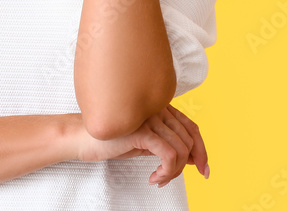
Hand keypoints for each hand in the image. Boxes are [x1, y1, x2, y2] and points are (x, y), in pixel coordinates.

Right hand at [73, 105, 209, 187]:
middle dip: (191, 164)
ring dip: (174, 171)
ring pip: (181, 149)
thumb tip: (193, 158)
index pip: (192, 127)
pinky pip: (169, 154)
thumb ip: (167, 145)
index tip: (204, 170)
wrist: (83, 139)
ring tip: (159, 178)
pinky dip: (167, 171)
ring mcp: (149, 117)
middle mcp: (157, 108)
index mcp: (160, 108)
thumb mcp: (146, 143)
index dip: (202, 150)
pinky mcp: (141, 130)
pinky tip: (153, 177)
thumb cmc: (112, 140)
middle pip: (191, 138)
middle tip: (174, 179)